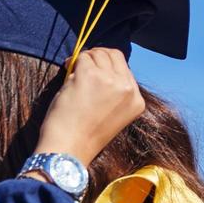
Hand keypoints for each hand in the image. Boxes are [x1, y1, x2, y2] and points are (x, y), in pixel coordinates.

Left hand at [35, 48, 144, 164]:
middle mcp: (128, 88)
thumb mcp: (110, 114)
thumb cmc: (82, 135)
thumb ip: (112, 92)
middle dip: (97, 56)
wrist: (69, 148)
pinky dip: (73, 61)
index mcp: (137, 101)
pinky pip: (83, 57)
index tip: (93, 71)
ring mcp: (110, 80)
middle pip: (115, 56)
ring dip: (84, 59)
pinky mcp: (90, 75)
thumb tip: (98, 66)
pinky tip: (66, 70)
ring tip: (71, 71)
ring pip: (99, 54)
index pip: (126, 69)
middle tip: (81, 65)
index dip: (107, 66)